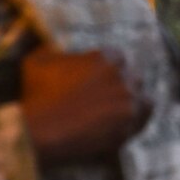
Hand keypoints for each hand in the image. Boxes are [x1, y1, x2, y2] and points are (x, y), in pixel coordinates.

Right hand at [20, 47, 150, 164]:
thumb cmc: (36, 96)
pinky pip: (142, 120)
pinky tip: (127, 122)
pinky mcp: (128, 127)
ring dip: (133, 100)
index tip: (96, 77)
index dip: (106, 67)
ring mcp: (128, 103)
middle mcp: (123, 77)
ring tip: (120, 109)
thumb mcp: (36, 62)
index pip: (116, 56)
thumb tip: (52, 46)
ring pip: (142, 97)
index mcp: (105, 57)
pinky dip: (137, 119)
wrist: (43, 133)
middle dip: (121, 83)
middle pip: (131, 76)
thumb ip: (49, 49)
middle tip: (106, 95)